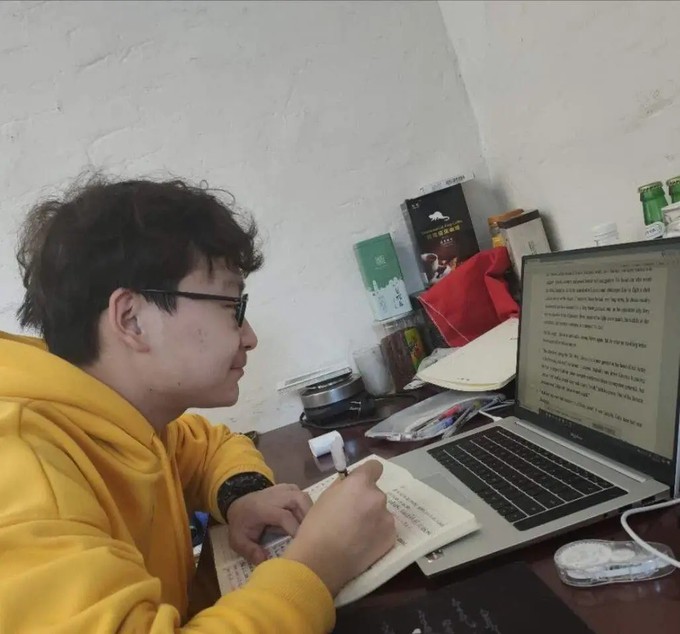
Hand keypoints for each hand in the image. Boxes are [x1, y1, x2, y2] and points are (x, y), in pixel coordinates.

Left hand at [226, 484, 312, 563]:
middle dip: (306, 517)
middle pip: (298, 499)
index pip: (284, 516)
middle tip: (308, 534)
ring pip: (302, 496)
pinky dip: (305, 506)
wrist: (238, 504)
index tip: (300, 544)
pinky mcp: (287, 489)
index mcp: (262, 508)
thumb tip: (265, 561)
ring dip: (308, 511)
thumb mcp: (238, 540)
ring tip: (307, 528)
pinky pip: (301, 494)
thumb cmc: (240, 524)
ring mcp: (281, 490)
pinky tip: (303, 518)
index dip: (294, 529)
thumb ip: (250, 551)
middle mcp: (274, 496)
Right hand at [282, 460, 395, 595]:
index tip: (361, 485)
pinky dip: (377, 534)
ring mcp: (386, 518)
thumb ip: (343, 487)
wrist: (321, 561)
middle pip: (376, 493)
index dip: (368, 474)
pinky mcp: (391, 537)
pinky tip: (362, 544)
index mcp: (360, 483)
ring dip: (373, 518)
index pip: (375, 467)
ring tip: (356, 534)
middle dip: (367, 501)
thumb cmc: (316, 527)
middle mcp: (377, 497)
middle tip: (352, 517)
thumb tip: (352, 484)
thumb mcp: (326, 497)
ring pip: (381, 513)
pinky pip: (385, 529)